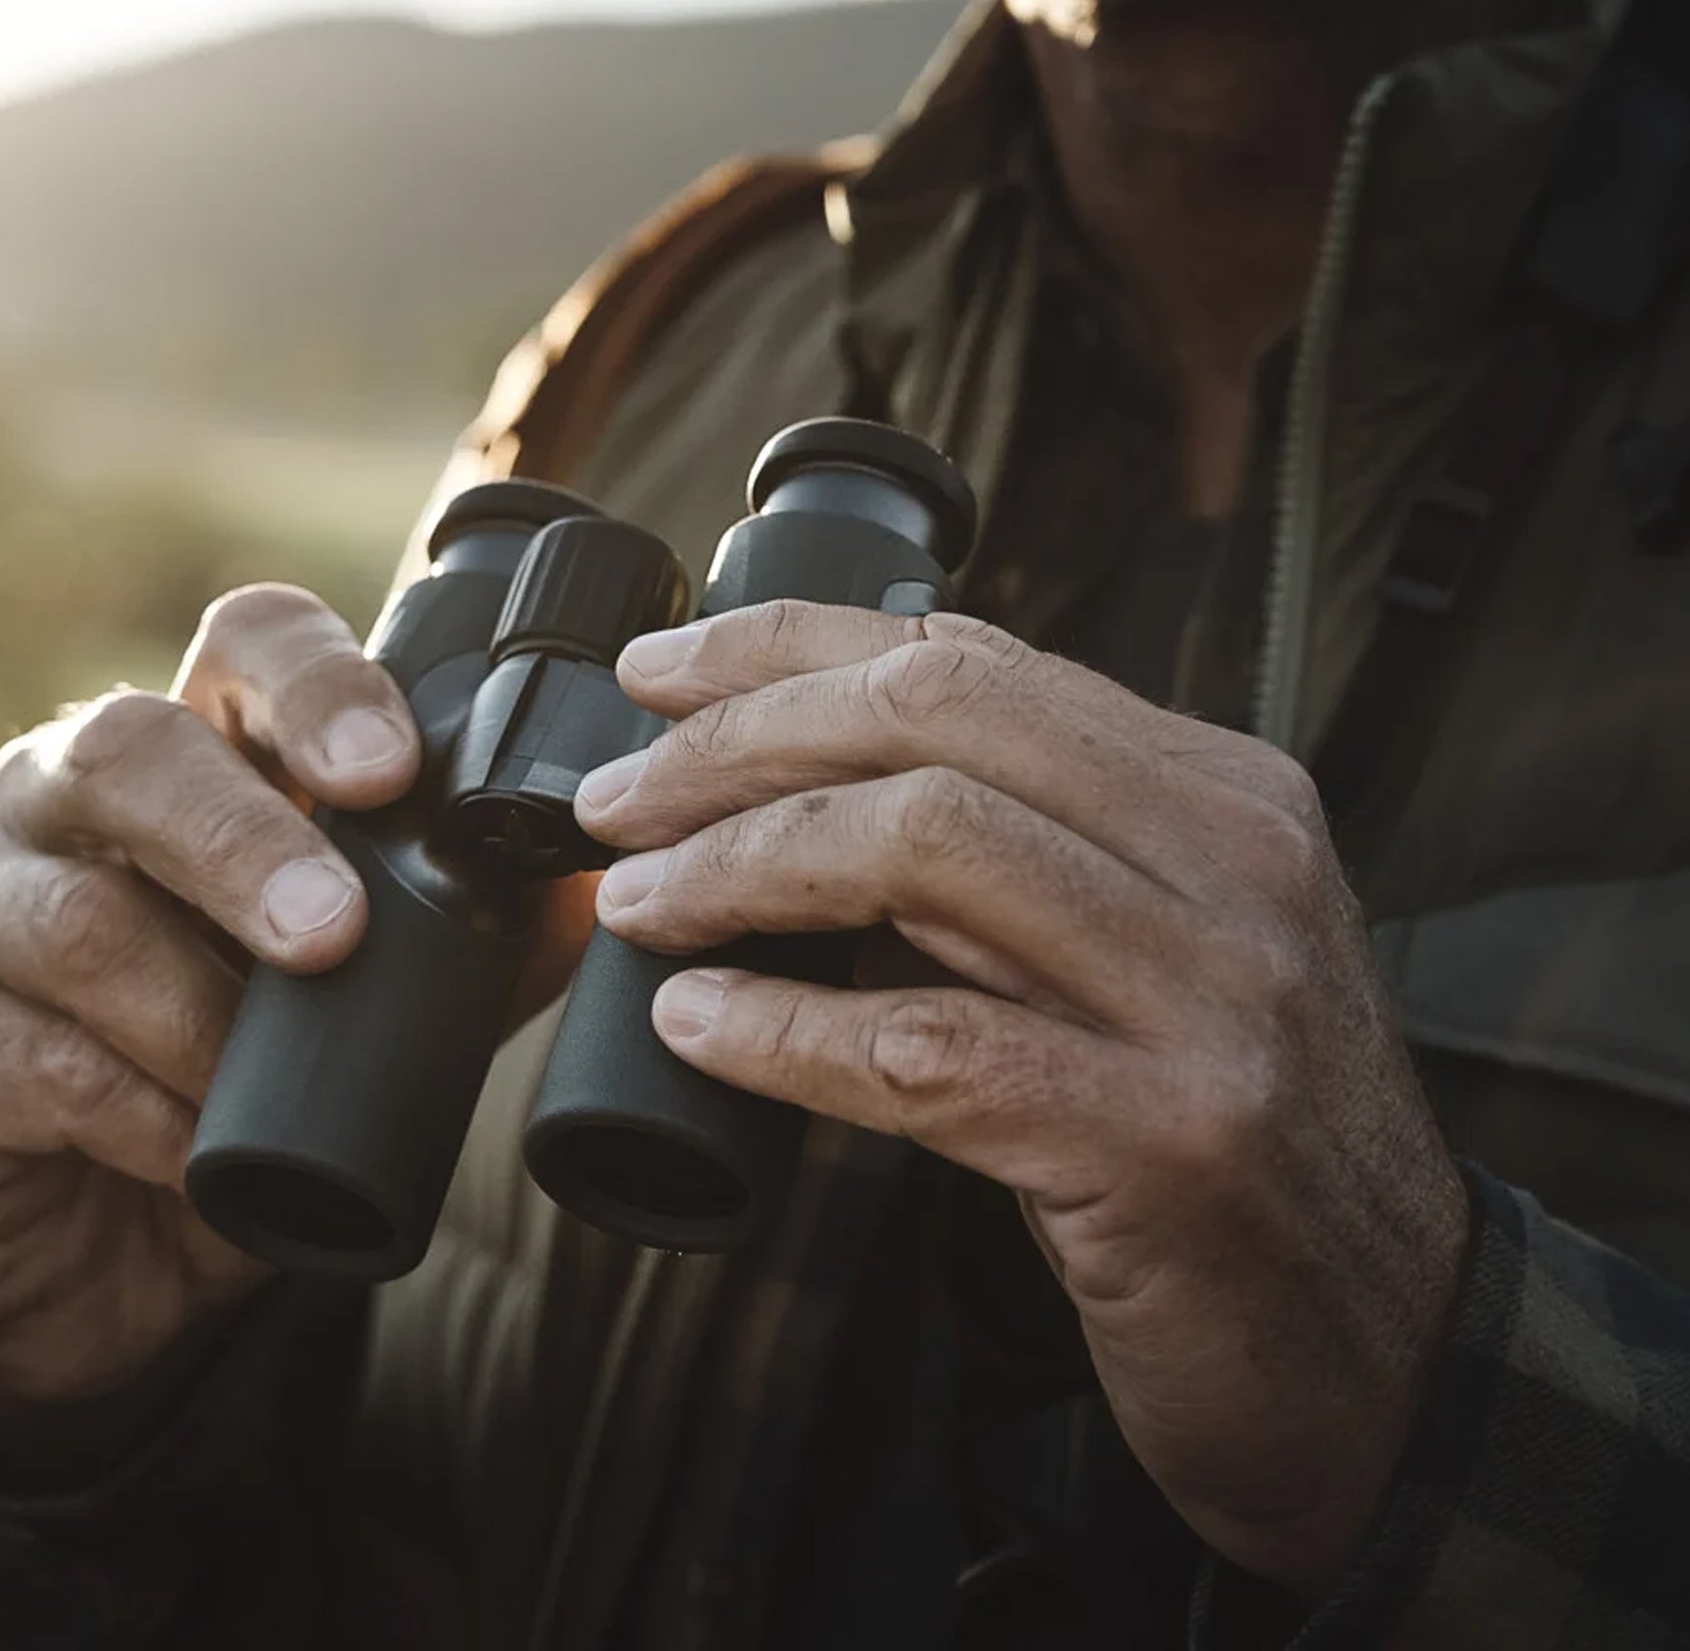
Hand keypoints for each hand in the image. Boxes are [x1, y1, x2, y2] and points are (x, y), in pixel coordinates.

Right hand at [0, 584, 424, 1413]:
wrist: (103, 1259)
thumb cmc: (244, 1080)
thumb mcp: (367, 1002)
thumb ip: (468, 938)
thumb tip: (594, 888)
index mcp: (197, 756)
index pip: (243, 645)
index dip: (318, 681)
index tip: (396, 768)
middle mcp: (68, 802)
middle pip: (127, 746)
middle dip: (241, 834)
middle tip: (333, 932)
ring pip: (72, 915)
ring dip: (195, 1003)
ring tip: (263, 1068)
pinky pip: (40, 1060)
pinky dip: (141, 1110)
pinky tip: (193, 1148)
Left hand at [573, 601, 1468, 1597]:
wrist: (1387, 1352)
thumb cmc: (1218, 1140)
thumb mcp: (1145, 953)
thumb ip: (1015, 858)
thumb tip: (787, 796)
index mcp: (1219, 792)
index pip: (972, 660)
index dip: (790, 649)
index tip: (659, 675)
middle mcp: (1231, 862)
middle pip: (934, 724)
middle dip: (742, 744)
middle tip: (616, 798)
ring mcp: (1212, 998)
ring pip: (923, 850)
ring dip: (741, 866)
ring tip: (634, 900)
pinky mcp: (1170, 1145)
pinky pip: (929, 1051)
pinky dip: (785, 1028)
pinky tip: (695, 1020)